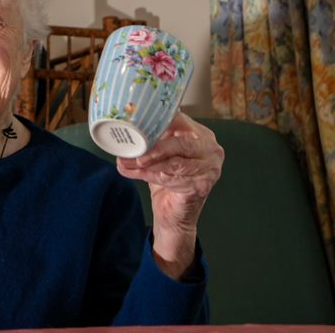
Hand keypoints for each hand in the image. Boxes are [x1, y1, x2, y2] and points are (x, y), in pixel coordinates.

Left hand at [116, 111, 222, 278]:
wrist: (174, 215)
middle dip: (151, 148)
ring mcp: (210, 168)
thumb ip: (149, 140)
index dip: (156, 123)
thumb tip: (124, 130)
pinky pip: (173, 179)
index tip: (134, 126)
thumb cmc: (167, 180)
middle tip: (131, 152)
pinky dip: (150, 176)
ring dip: (147, 164)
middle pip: (178, 143)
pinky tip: (135, 173)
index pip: (179, 120)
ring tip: (127, 163)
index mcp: (200, 135)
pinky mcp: (203, 185)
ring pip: (174, 163)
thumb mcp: (159, 154)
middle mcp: (210, 149)